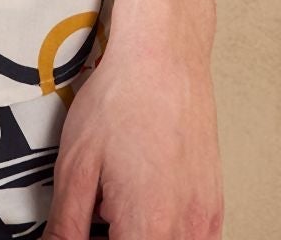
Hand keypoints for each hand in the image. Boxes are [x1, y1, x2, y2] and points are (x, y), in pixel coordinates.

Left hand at [44, 46, 224, 238]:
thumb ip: (66, 223)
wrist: (164, 59)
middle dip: (116, 236)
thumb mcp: (76, 165)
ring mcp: (204, 223)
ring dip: (139, 235)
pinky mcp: (213, 210)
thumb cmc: (122, 100)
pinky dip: (163, 232)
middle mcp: (185, 232)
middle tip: (96, 213)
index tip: (79, 232)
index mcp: (148, 228)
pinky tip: (141, 204)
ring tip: (116, 206)